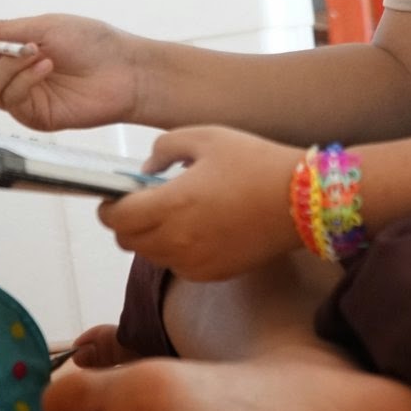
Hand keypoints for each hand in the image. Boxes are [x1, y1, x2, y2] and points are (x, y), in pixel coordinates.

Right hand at [0, 10, 141, 132]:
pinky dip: (24, 80)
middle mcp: (12, 77)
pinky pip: (13, 101)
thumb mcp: (47, 28)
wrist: (127, 70)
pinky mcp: (36, 117)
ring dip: (9, 65)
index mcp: (12, 52)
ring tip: (38, 52)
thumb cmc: (93, 44)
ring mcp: (24, 99)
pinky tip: (45, 65)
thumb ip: (7, 29)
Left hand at [97, 126, 299, 280]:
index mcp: (172, 204)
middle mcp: (178, 240)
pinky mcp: (213, 274)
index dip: (107, 207)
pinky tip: (198, 228)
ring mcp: (195, 262)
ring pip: (151, 256)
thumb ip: (165, 147)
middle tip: (141, 203)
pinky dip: (176, 250)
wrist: (303, 201)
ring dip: (151, 236)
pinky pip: (178, 266)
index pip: (116, 218)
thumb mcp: (206, 137)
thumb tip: (146, 169)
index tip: (113, 197)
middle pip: (127, 241)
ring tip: (174, 213)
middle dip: (126, 222)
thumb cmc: (256, 163)